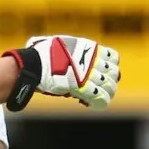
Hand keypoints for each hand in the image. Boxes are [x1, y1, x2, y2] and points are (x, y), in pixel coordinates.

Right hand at [5, 36, 119, 110]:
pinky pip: (100, 98)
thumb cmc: (39, 54)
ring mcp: (89, 75)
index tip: (102, 73)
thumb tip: (44, 45)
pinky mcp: (84, 88)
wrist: (35, 65)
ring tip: (100, 98)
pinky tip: (96, 105)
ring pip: (109, 87)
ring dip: (106, 94)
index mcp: (89, 48)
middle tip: (102, 89)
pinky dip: (100, 103)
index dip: (109, 67)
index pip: (112, 57)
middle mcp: (93, 60)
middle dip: (109, 82)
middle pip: (114, 73)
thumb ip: (62, 48)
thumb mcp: (56, 43)